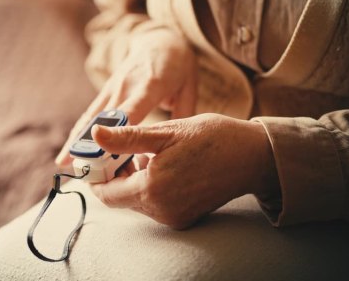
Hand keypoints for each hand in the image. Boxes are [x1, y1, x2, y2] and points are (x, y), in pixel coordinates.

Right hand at [55, 29, 196, 166]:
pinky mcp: (105, 92)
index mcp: (151, 84)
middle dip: (92, 144)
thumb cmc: (178, 65)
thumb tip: (178, 146)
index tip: (106, 147)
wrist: (159, 39)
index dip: (118, 127)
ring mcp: (112, 88)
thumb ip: (183, 116)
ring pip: (91, 117)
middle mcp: (126, 86)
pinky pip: (89, 115)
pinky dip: (77, 134)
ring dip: (76, 141)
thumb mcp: (189, 87)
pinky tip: (67, 152)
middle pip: (105, 118)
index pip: (133, 109)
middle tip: (80, 168)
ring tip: (63, 163)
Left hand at [89, 114, 278, 228]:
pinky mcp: (184, 217)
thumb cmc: (213, 138)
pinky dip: (150, 185)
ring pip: (136, 199)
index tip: (97, 155)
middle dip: (116, 174)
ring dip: (134, 178)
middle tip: (125, 147)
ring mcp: (174, 217)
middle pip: (120, 198)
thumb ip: (127, 138)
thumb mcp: (166, 132)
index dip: (96, 175)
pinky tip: (165, 163)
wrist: (254, 156)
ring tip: (151, 152)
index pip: (106, 193)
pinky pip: (154, 203)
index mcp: (153, 189)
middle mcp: (161, 210)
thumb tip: (94, 135)